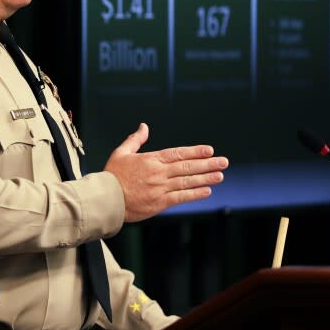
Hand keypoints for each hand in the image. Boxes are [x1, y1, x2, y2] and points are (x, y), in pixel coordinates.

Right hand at [104, 123, 227, 221]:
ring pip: (187, 182)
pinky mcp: (160, 203)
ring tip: (220, 175)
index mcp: (150, 160)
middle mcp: (158, 173)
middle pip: (187, 167)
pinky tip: (206, 190)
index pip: (177, 154)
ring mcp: (160, 188)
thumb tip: (144, 126)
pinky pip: (181, 197)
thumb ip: (135, 140)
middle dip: (207, 164)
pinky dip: (194, 194)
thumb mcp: (121, 152)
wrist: (106, 199)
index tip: (209, 150)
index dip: (194, 152)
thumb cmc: (112, 175)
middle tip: (223, 162)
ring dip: (205, 178)